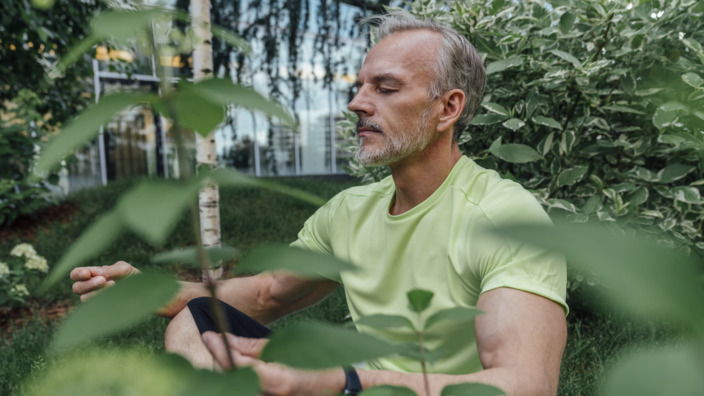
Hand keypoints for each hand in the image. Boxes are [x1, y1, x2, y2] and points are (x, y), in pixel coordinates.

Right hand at [70, 261, 139, 301]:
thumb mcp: (123, 269)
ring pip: (84, 298)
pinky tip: (114, 294)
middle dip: (88, 283)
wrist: (145, 292)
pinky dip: (103, 300)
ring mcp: (95, 300)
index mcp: (92, 275)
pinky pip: (95, 308)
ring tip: (113, 284)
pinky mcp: (102, 310)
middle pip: (77, 288)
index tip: (88, 273)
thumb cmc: (132, 278)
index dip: (78, 274)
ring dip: (96, 292)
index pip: (76, 274)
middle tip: (103, 280)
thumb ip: (110, 270)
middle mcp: (90, 288)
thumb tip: (97, 274)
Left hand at [201, 332, 344, 395]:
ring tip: (224, 351)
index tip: (209, 335)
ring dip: (227, 369)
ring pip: (236, 385)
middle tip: (213, 341)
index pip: (238, 364)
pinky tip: (236, 365)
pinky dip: (238, 377)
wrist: (338, 390)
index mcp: (276, 381)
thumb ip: (255, 348)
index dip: (220, 349)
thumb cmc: (318, 367)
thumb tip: (230, 340)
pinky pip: (246, 388)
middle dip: (220, 359)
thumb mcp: (288, 350)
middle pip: (231, 378)